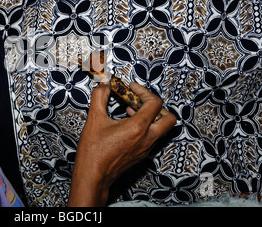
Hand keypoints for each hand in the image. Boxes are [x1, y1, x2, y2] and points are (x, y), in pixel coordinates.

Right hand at [68, 82, 175, 206]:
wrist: (93, 177)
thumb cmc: (93, 152)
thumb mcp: (94, 119)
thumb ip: (100, 97)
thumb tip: (104, 84)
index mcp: (138, 128)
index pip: (155, 103)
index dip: (144, 91)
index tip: (132, 88)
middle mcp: (147, 139)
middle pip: (168, 118)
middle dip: (156, 106)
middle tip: (139, 101)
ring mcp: (146, 148)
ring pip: (161, 128)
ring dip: (150, 116)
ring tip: (130, 111)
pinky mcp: (142, 155)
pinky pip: (152, 137)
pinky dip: (145, 127)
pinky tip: (127, 124)